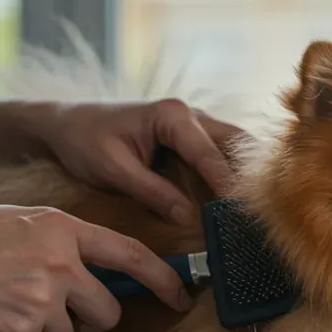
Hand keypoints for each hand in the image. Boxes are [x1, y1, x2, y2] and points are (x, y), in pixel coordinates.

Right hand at [0, 205, 190, 331]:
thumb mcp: (18, 223)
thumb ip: (61, 245)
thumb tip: (100, 277)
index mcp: (61, 229)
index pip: (131, 256)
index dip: (164, 279)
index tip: (181, 296)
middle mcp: (60, 263)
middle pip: (107, 310)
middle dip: (90, 319)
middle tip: (55, 311)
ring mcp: (41, 300)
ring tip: (2, 307)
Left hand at [29, 99, 243, 223]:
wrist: (65, 124)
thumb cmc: (84, 141)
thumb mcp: (113, 170)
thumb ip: (151, 191)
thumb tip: (186, 217)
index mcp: (172, 116)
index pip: (209, 154)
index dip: (227, 184)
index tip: (241, 212)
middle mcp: (190, 114)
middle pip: (235, 143)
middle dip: (250, 174)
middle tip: (265, 207)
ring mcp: (193, 123)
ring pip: (233, 145)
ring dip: (246, 172)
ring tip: (261, 204)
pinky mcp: (190, 137)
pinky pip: (221, 152)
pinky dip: (232, 171)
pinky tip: (240, 197)